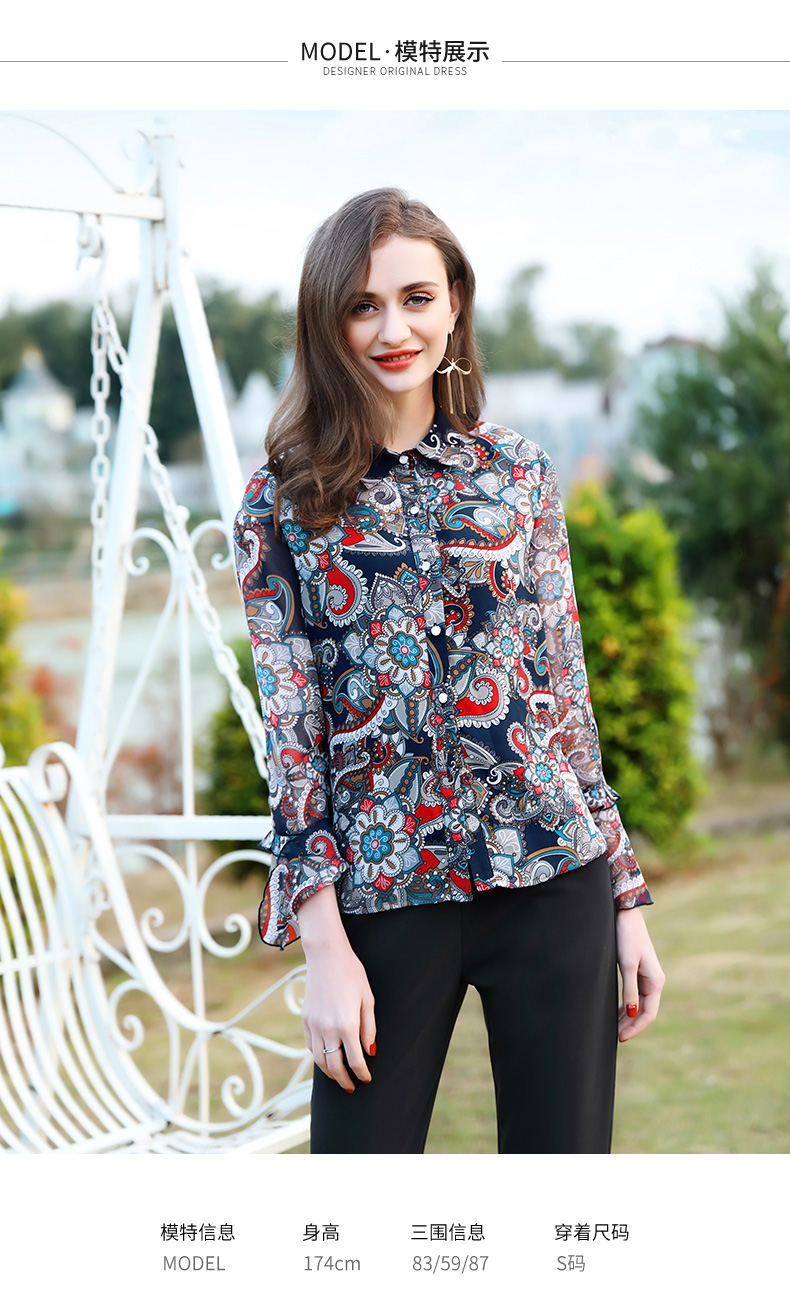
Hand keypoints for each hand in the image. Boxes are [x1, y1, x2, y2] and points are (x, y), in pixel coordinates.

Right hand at [297, 887, 375, 1092]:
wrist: (326, 956)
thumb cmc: (351, 974)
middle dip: (344, 1081)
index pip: (355, 1060)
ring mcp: (314, 1025)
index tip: (367, 1079)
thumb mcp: (368, 999)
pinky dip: (318, 1057)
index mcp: (347, 1024)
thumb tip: (371, 1051)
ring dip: (330, 1073)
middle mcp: (328, 1028)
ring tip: (339, 1078)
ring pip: (319, 1060)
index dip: (362, 1073)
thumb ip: (369, 1028)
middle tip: (352, 1087)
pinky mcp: (305, 1019)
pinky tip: (326, 1059)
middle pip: (335, 1066)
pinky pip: (310, 1046)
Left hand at [615, 907, 664, 1041]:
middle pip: (644, 1011)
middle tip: (614, 1037)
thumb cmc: (626, 937)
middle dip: (630, 1025)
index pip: (648, 1014)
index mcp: (656, 982)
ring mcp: (648, 977)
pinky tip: (617, 1012)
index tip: (620, 1038)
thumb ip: (629, 989)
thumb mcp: (627, 964)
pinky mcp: (639, 972)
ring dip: (628, 1017)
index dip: (635, 1028)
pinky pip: (636, 995)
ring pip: (640, 1005)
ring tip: (613, 1028)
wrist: (626, 914)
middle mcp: (655, 982)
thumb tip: (631, 1013)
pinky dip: (627, 1006)